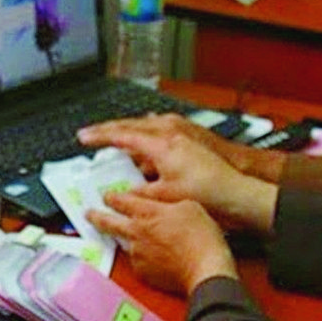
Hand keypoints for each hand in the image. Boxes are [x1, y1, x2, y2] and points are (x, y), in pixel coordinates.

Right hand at [80, 112, 286, 183]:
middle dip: (108, 130)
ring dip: (126, 130)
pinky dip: (144, 134)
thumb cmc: (208, 190)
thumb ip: (138, 194)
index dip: (99, 136)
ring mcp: (180, 131)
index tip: (83, 137)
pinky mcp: (188, 136)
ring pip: (144, 124)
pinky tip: (143, 140)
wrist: (237, 190)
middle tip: (90, 135)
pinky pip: (158, 128)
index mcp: (160, 143)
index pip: (121, 134)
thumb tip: (119, 195)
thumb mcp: (165, 196)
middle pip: (130, 124)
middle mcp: (169, 131)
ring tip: (111, 138)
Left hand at [86, 194, 236, 296]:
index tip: (106, 195)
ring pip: (126, 242)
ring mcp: (137, 253)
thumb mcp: (188, 206)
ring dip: (127, 239)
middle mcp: (136, 232)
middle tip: (88, 213)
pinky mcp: (143, 272)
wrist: (206, 269)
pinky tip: (157, 257)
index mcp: (147, 212)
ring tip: (139, 239)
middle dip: (96, 216)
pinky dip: (143, 257)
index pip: (121, 200)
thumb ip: (166, 203)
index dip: (112, 197)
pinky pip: (138, 261)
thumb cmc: (202, 237)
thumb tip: (158, 204)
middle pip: (109, 222)